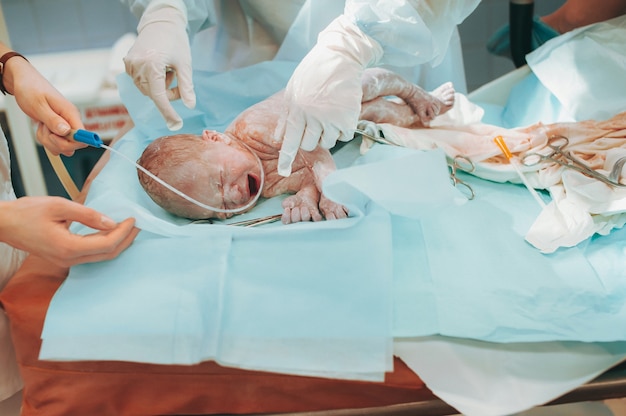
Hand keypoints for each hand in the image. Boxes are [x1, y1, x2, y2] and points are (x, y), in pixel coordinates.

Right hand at [0, 197, 138, 266]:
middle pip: (107, 254)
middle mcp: (68, 259)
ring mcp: (65, 261)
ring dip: (117, 243)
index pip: (107, 244)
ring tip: (129, 227)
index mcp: (68, 247)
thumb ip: (88, 215)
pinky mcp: (63, 258)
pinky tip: (111, 233)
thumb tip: (111, 222)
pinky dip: (105, 245)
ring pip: (100, 256)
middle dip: (126, 239)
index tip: (133, 219)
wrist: (4, 223)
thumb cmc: (27, 212)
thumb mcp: (60, 206)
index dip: (123, 232)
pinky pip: (91, 255)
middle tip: (138, 224)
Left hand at [5, 55, 86, 156]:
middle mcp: (71, 121)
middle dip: (55, 142)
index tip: (55, 136)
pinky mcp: (59, 129)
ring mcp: (65, 126)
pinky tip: (41, 127)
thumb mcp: (38, 105)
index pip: (83, 136)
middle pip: (73, 145)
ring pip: (63, 146)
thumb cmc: (31, 89)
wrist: (24, 82)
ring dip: (48, 141)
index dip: (71, 142)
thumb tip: (66, 132)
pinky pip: (56, 143)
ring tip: (41, 125)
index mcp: (71, 113)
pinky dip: (46, 139)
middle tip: (43, 128)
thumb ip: (53, 120)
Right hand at [124, 2, 195, 129]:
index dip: (168, 112)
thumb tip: (190, 106)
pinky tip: (159, 68)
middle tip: (178, 81)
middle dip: (167, 94)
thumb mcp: (185, 64)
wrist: (161, 22)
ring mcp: (130, 64)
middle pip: (153, 94)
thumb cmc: (176, 41)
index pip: (159, 96)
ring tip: (168, 70)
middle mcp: (137, 65)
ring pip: (146, 89)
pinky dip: (151, 81)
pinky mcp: (127, 63)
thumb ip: (186, 87)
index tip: (176, 123)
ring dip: (159, 87)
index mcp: (151, 65)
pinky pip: (140, 81)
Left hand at [276, 15, 381, 176]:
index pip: (289, 140)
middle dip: (310, 139)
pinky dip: (343, 130)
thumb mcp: (292, 90)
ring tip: (328, 116)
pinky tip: (340, 115)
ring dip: (327, 135)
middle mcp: (313, 116)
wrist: (340, 57)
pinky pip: (345, 136)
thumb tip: (278, 138)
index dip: (286, 158)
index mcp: (296, 109)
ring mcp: (332, 117)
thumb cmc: (314, 73)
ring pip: (328, 143)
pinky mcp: (349, 117)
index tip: (283, 172)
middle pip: (309, 145)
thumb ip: (286, 115)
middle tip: (315, 125)